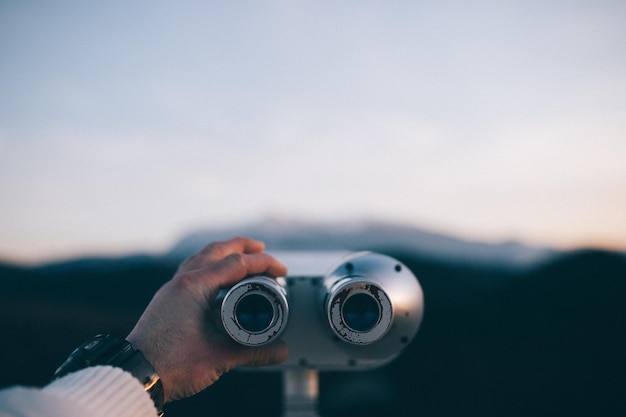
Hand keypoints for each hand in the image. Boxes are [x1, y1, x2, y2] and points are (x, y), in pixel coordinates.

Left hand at [126, 237, 288, 402]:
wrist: (134, 375)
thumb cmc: (168, 364)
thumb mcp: (219, 357)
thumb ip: (254, 352)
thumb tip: (279, 350)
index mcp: (195, 287)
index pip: (237, 264)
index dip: (264, 264)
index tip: (281, 271)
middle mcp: (182, 281)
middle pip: (217, 251)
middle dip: (243, 247)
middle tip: (262, 249)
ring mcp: (172, 289)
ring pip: (202, 258)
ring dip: (224, 253)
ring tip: (241, 257)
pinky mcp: (168, 299)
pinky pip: (192, 270)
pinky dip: (210, 265)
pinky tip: (216, 278)